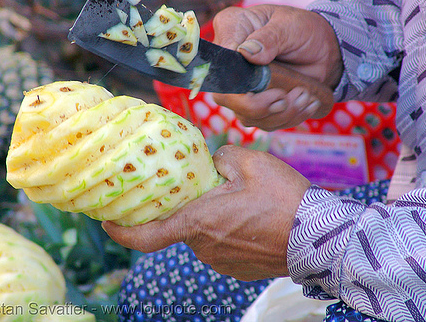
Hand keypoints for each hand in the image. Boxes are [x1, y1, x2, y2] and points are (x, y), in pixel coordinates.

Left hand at [102, 145, 310, 280]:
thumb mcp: (250, 162)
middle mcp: (204, 247)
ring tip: (241, 202)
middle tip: (213, 189)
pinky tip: (250, 218)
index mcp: (198, 222)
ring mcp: (221, 261)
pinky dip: (226, 230)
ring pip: (204, 234)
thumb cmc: (283, 199)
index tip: (107, 223)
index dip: (121, 232)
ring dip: (212, 218)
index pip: (147, 236)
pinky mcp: (237, 268)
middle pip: (182, 225)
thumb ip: (222, 157)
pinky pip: (221, 245)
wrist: (318, 238)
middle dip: (190, 206)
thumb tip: (213, 163)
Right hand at [211, 5, 341, 130]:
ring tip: (305, 95)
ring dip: (280, 113)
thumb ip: (269, 37)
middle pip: (226, 97)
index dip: (237, 80)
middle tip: (285, 97)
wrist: (325, 50)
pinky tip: (307, 103)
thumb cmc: (303, 29)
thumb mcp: (290, 25)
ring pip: (247, 116)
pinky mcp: (257, 106)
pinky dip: (289, 118)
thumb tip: (247, 53)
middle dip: (258, 106)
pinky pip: (265, 123)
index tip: (266, 76)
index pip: (218, 63)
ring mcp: (241, 88)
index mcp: (230, 31)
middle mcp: (229, 64)